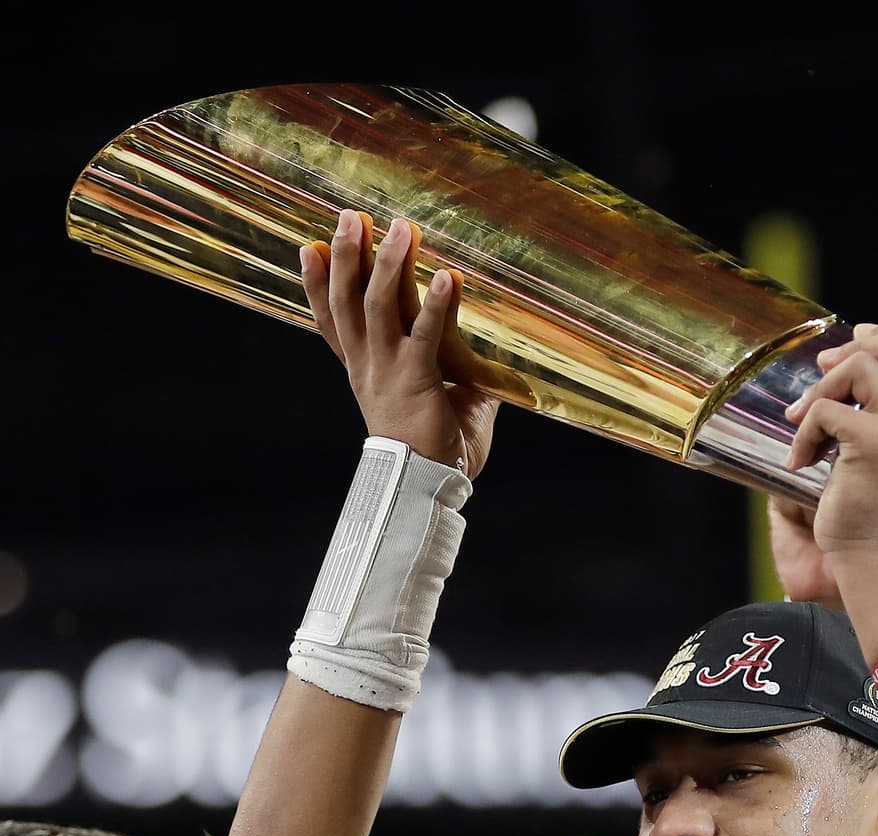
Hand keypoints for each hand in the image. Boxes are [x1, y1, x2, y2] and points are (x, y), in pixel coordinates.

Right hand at [300, 208, 499, 478]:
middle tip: (349, 216)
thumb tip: (480, 356)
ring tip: (401, 228)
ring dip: (389, 264)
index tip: (306, 247)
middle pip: (347, 302)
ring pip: (379, 307)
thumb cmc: (436, 449)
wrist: (429, 486)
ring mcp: (390, 371)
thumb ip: (450, 369)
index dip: (315, 285)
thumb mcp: (437, 398)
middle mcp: (369, 366)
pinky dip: (438, 305)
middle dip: (346, 256)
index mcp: (364, 371)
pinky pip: (427, 336)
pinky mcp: (419, 380)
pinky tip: (447, 276)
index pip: (332, 321)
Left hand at [770, 324, 877, 602]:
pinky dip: (803, 432)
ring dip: (820, 391)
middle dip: (855, 347)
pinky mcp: (875, 443)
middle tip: (822, 370)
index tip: (848, 353)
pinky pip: (825, 409)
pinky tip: (801, 462)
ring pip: (859, 367)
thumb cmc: (876, 520)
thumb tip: (849, 369)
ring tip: (802, 425)